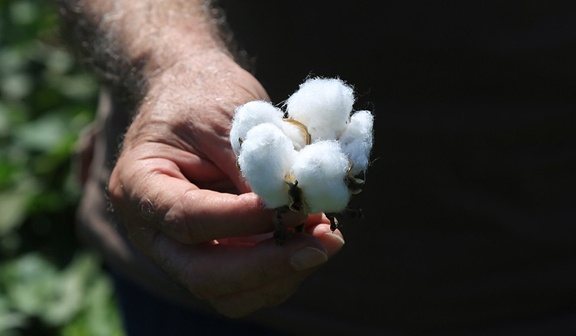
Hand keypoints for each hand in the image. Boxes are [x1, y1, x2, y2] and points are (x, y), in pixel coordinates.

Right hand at [107, 52, 344, 317]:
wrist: (192, 92)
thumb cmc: (202, 94)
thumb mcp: (226, 115)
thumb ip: (254, 164)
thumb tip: (296, 209)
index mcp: (138, 186)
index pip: (188, 220)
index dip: (247, 219)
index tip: (299, 206)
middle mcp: (152, 230)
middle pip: (203, 275)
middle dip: (269, 266)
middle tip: (324, 241)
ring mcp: (182, 249)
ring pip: (228, 293)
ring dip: (283, 273)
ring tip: (325, 235)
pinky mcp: (214, 252)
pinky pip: (248, 283)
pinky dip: (284, 268)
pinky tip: (312, 236)